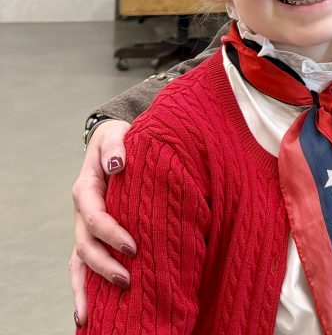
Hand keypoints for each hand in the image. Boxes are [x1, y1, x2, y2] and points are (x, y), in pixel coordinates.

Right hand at [70, 120, 133, 325]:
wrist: (114, 143)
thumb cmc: (119, 140)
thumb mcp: (117, 135)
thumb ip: (116, 147)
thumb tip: (118, 164)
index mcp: (86, 190)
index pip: (95, 217)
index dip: (112, 233)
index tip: (134, 247)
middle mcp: (82, 213)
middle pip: (84, 246)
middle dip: (104, 266)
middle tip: (128, 280)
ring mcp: (84, 227)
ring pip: (78, 263)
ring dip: (86, 288)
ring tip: (91, 316)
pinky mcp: (93, 236)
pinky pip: (82, 266)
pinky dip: (82, 289)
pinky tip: (86, 315)